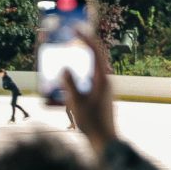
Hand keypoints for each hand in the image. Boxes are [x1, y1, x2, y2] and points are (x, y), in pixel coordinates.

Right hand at [63, 33, 116, 155]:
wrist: (106, 140)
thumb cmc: (92, 123)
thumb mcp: (76, 103)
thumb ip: (70, 84)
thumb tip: (65, 68)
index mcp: (103, 79)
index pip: (95, 52)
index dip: (85, 38)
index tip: (74, 28)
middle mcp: (105, 81)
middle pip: (93, 57)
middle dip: (81, 45)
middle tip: (68, 36)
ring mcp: (104, 87)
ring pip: (90, 67)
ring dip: (79, 59)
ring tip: (64, 54)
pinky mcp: (100, 94)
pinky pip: (88, 78)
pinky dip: (79, 73)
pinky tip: (67, 76)